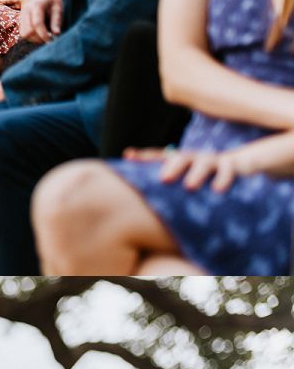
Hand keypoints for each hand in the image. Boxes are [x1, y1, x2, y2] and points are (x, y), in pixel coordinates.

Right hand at [19, 0, 63, 42]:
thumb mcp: (58, 7)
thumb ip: (57, 20)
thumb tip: (56, 34)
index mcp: (36, 4)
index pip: (37, 23)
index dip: (44, 35)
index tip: (52, 41)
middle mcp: (26, 10)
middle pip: (28, 31)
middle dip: (39, 38)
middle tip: (51, 39)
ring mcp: (22, 15)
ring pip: (24, 34)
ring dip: (35, 39)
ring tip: (46, 36)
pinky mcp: (21, 21)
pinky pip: (24, 33)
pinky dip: (32, 37)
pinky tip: (41, 34)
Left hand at [125, 146, 246, 191]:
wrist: (239, 166)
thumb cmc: (204, 180)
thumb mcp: (184, 183)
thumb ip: (168, 192)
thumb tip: (139, 211)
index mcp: (180, 161)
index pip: (160, 156)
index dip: (145, 156)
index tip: (129, 156)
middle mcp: (193, 158)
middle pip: (180, 158)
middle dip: (171, 167)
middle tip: (163, 180)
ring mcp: (212, 160)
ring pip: (203, 163)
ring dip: (196, 173)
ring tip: (190, 186)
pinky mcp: (230, 166)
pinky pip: (226, 170)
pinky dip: (222, 179)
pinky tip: (217, 190)